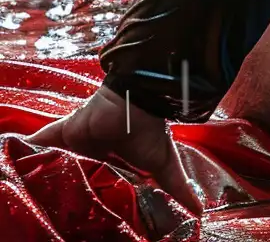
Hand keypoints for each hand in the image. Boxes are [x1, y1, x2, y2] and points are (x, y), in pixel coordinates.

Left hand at [28, 86, 201, 216]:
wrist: (134, 103)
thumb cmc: (150, 131)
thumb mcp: (164, 165)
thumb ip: (177, 186)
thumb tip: (201, 211)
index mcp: (113, 163)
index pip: (99, 184)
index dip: (92, 197)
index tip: (88, 217)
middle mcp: (91, 155)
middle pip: (73, 175)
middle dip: (66, 187)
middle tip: (60, 207)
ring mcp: (73, 144)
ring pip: (53, 163)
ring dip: (44, 172)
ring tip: (34, 189)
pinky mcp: (59, 134)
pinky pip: (36, 142)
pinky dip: (24, 148)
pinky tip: (15, 161)